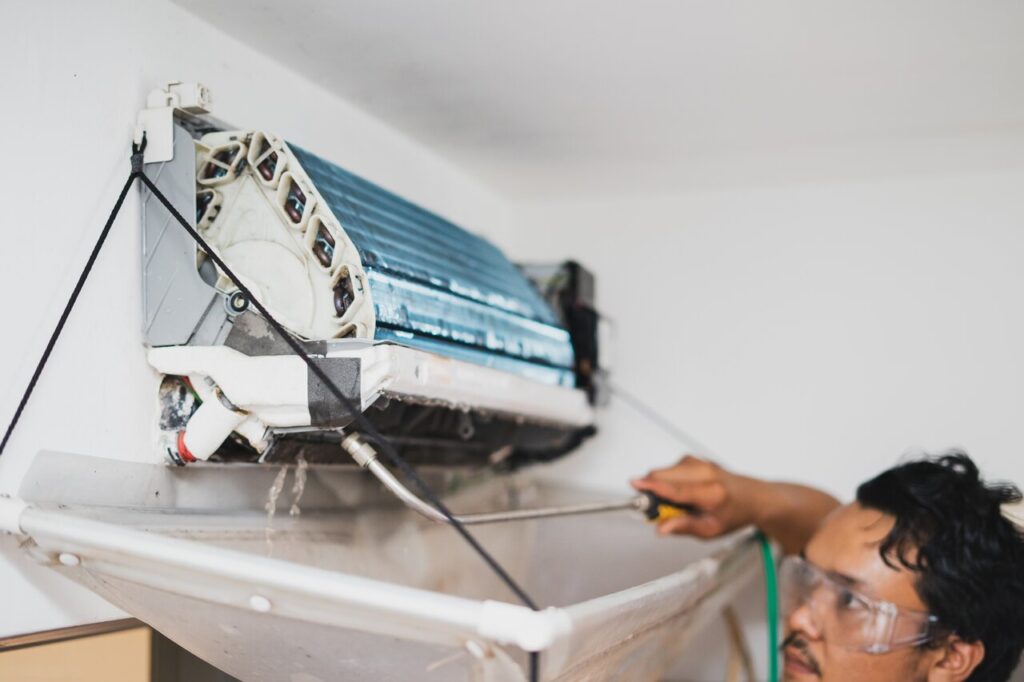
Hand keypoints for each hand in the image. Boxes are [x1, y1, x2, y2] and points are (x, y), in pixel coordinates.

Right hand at [631, 455, 755, 537]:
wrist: (753, 496)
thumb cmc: (734, 513)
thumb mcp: (711, 530)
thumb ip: (684, 527)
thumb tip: (661, 528)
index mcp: (712, 493)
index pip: (677, 490)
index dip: (653, 487)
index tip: (635, 484)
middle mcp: (706, 473)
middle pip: (665, 475)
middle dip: (652, 490)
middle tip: (657, 510)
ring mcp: (700, 463)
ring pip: (665, 471)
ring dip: (660, 486)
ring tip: (676, 504)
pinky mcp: (694, 459)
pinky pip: (670, 468)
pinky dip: (667, 481)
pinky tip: (679, 492)